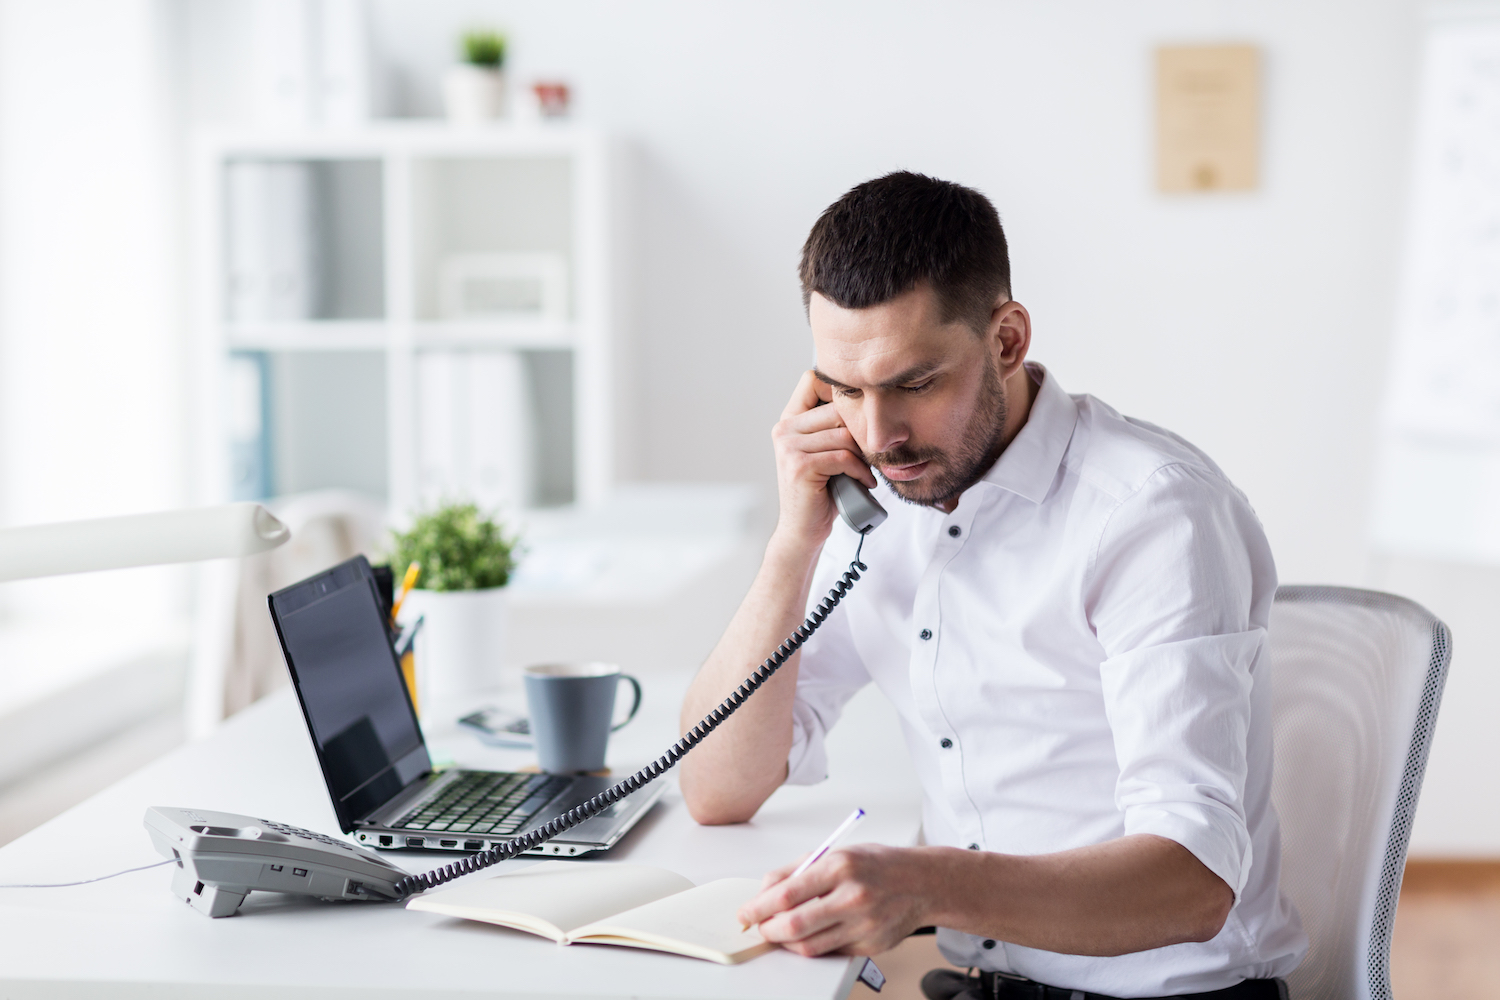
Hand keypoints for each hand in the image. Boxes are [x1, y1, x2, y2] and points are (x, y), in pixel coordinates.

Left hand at [736, 844, 932, 956]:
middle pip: (794, 925)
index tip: (745, 913)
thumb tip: (763, 890)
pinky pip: (830, 953)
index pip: (787, 894)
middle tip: (759, 927)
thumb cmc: (877, 865)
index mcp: (840, 867)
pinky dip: (813, 946)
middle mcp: (853, 896)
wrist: (922, 883)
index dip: (758, 907)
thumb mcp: (836, 853)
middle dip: (768, 930)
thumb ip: (796, 870)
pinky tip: (810, 934)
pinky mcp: (871, 946)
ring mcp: (864, 925)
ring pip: (809, 946)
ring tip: (781, 931)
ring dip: (786, 942)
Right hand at [770, 370, 877, 550]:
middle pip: (837, 410)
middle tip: (870, 454)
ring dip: (863, 455)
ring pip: (843, 435)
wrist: (803, 530)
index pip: (813, 380)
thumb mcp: (826, 452)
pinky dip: (860, 471)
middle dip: (860, 433)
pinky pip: (843, 457)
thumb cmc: (822, 491)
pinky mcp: (800, 466)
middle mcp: (784, 429)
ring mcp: (788, 447)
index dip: (840, 392)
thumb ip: (834, 426)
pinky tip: (864, 482)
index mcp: (789, 421)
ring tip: (866, 471)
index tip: (858, 417)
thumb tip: (870, 400)